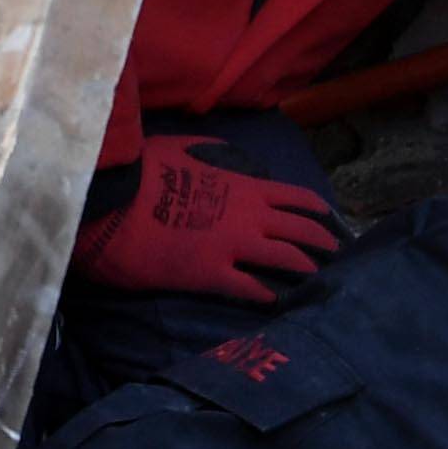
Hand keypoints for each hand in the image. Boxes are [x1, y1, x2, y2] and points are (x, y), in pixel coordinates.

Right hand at [73, 134, 347, 301]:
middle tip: (336, 254)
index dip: (317, 210)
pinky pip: (251, 289)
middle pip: (300, 231)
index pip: (295, 197)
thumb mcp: (177, 147)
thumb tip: (219, 152)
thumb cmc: (142, 169)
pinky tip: (274, 301)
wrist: (112, 202)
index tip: (331, 219)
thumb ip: (205, 150)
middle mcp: (248, 217)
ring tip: (316, 278)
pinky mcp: (212, 275)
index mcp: (242, 185)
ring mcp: (233, 247)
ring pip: (285, 260)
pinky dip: (267, 295)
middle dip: (322, 242)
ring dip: (305, 269)